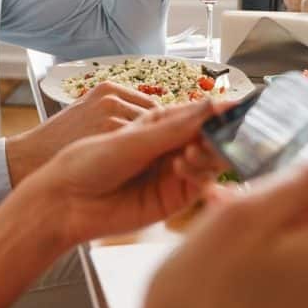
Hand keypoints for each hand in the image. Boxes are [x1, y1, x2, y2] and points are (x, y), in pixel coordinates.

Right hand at [5, 81, 157, 186]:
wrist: (31, 158)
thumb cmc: (59, 143)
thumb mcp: (85, 115)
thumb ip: (114, 114)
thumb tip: (148, 125)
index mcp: (107, 89)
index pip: (151, 106)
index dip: (154, 129)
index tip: (151, 147)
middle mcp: (112, 97)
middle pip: (156, 118)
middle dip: (156, 138)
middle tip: (147, 160)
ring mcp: (112, 114)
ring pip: (152, 134)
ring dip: (152, 151)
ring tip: (139, 169)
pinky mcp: (111, 133)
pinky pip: (142, 147)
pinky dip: (143, 161)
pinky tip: (133, 174)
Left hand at [22, 99, 232, 245]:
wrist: (67, 202)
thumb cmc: (89, 162)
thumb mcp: (133, 138)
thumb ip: (176, 126)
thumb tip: (214, 105)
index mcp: (158, 123)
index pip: (198, 113)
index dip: (218, 110)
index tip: (239, 106)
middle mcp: (169, 147)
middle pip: (209, 137)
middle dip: (218, 132)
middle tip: (222, 130)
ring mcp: (173, 173)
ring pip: (208, 160)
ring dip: (208, 152)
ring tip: (192, 149)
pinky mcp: (174, 199)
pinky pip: (199, 183)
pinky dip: (198, 172)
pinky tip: (182, 165)